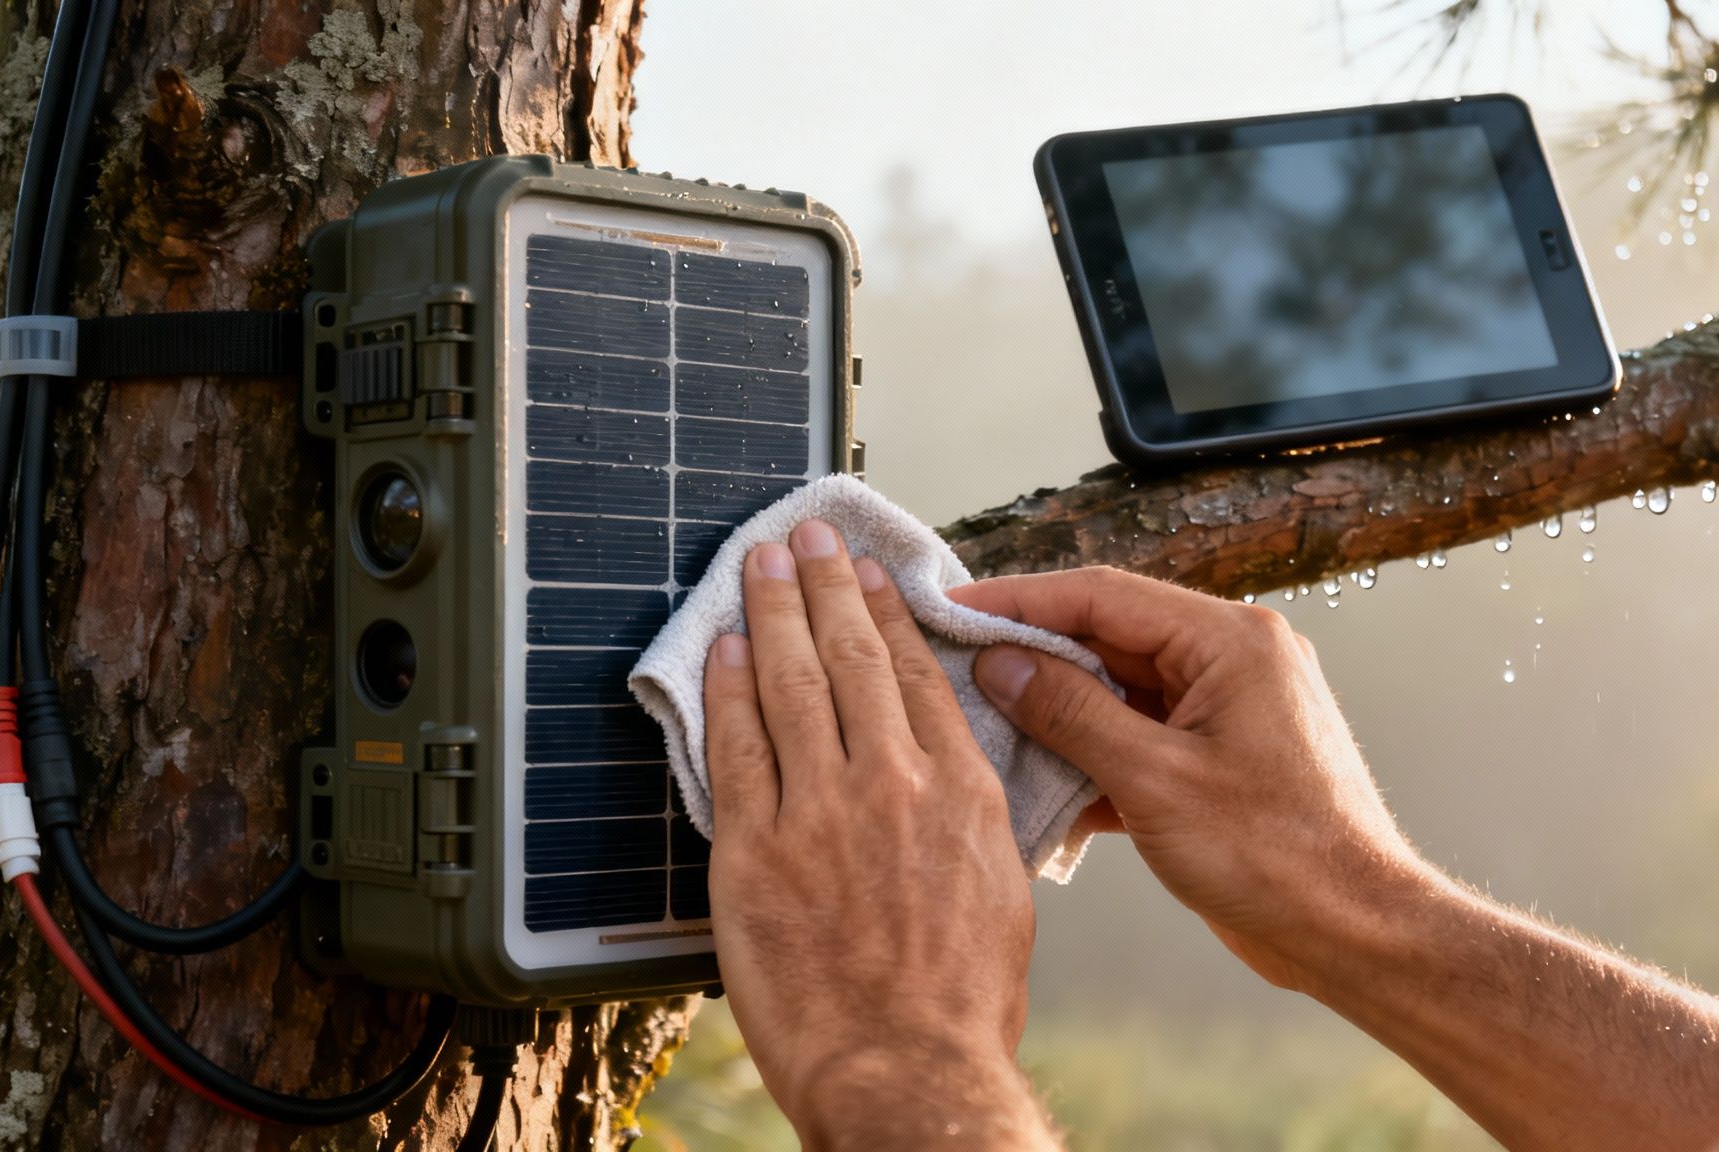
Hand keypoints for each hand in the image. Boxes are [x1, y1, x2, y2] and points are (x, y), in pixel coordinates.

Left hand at [704, 519, 1054, 1148]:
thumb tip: (951, 784)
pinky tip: (719, 650)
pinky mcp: (757, 852)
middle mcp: (894, 786)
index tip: (867, 575)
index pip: (918, 676)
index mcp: (962, 794)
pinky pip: (736, 749)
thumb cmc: (959, 1006)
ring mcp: (821, 814)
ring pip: (790, 685)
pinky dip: (725, 691)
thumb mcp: (1000, 896)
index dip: (885, 614)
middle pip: (851, 659)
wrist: (910, 1072)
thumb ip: (971, 824)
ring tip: (757, 565)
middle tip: (803, 537)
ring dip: (769, 613)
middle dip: (822, 587)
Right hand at [948, 567, 1429, 992]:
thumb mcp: (1153, 780)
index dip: (1019, 599)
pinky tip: (1041, 784)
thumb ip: (1071, 713)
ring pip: (1119, 688)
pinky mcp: (1220, 757)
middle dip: (1032, 654)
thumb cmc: (1276, 857)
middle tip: (956, 664)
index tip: (953, 607)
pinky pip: (1140, 734)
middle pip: (1109, 635)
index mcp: (1230, 641)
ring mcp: (1229, 708)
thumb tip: (1002, 665)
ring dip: (1058, 710)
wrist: (1355, 932)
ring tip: (984, 724)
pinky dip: (1092, 754)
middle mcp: (1234, 658)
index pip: (1102, 594)